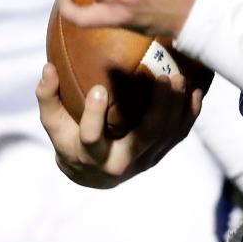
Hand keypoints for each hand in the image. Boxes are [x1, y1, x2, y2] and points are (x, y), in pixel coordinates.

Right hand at [36, 62, 201, 188]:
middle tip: (161, 77)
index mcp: (91, 156)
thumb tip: (47, 68)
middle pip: (144, 137)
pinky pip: (179, 135)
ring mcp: (145, 160)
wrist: (93, 173)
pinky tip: (194, 92)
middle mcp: (121, 163)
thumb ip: (48, 97)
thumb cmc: (70, 139)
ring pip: (166, 134)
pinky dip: (189, 114)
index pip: (91, 139)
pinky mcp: (160, 154)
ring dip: (176, 106)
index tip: (97, 89)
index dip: (93, 117)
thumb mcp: (54, 123)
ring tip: (179, 78)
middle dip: (157, 108)